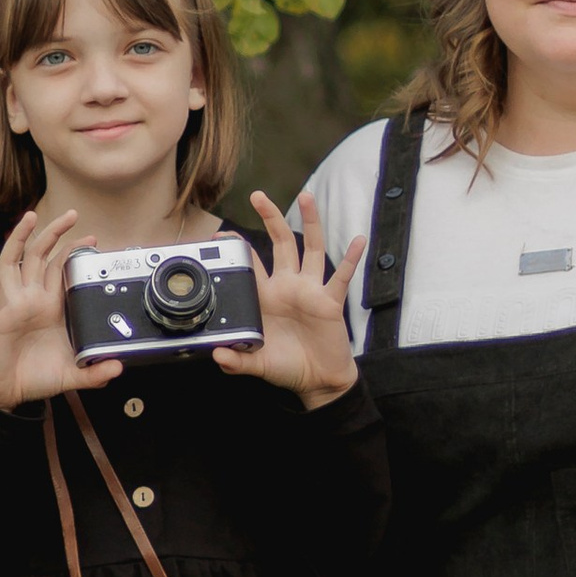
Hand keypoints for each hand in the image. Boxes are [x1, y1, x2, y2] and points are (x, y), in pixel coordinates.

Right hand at [0, 204, 121, 410]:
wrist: (4, 393)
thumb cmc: (32, 378)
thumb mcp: (69, 376)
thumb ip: (94, 374)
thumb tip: (118, 368)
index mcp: (50, 307)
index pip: (62, 270)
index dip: (74, 252)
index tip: (92, 238)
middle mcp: (31, 299)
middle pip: (41, 256)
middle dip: (54, 234)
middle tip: (72, 214)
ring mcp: (12, 302)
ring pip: (15, 261)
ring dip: (21, 237)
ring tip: (30, 216)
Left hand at [213, 191, 365, 408]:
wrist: (317, 381)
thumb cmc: (288, 367)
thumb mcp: (257, 364)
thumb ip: (237, 361)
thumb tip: (216, 356)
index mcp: (267, 297)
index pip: (251, 265)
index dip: (238, 248)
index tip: (222, 234)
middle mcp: (288, 287)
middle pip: (281, 244)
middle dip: (271, 218)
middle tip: (258, 195)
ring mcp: (311, 291)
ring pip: (311, 249)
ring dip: (310, 223)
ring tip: (307, 197)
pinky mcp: (330, 302)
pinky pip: (342, 277)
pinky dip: (351, 259)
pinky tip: (359, 240)